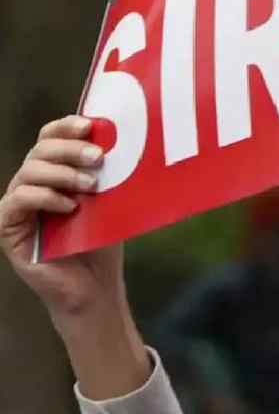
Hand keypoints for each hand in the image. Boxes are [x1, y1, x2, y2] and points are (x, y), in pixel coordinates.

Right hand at [0, 115, 148, 398]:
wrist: (95, 288)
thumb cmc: (104, 243)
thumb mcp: (111, 201)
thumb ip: (110, 174)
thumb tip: (130, 141)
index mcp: (53, 173)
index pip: (50, 138)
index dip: (66, 127)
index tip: (91, 125)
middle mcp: (31, 184)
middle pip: (40, 150)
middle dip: (70, 148)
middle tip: (99, 157)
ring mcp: (17, 207)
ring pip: (29, 172)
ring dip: (62, 173)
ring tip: (91, 185)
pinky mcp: (9, 229)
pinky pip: (18, 201)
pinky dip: (45, 198)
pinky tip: (70, 206)